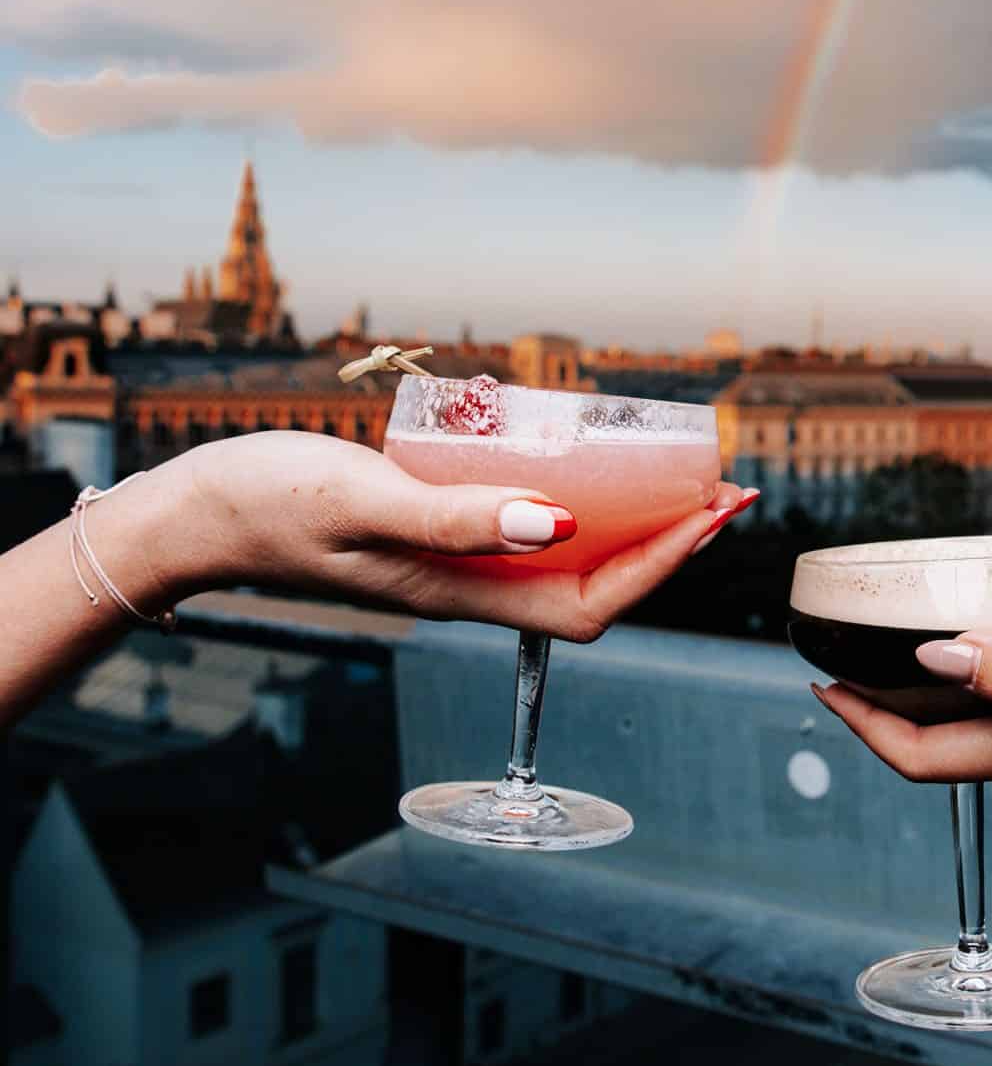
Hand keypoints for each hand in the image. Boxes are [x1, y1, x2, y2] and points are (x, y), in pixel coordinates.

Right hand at [141, 433, 754, 641]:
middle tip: (724, 486)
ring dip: (629, 521)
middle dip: (668, 541)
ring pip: (563, 554)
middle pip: (593, 582)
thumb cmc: (268, 505)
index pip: (591, 603)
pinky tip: (584, 462)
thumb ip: (455, 518)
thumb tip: (561, 525)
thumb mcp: (364, 500)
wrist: (195, 510)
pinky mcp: (432, 528)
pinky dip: (572, 498)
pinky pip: (523, 524)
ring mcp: (450, 559)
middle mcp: (467, 585)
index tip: (713, 513)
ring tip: (679, 475)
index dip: (663, 565)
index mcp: (460, 592)